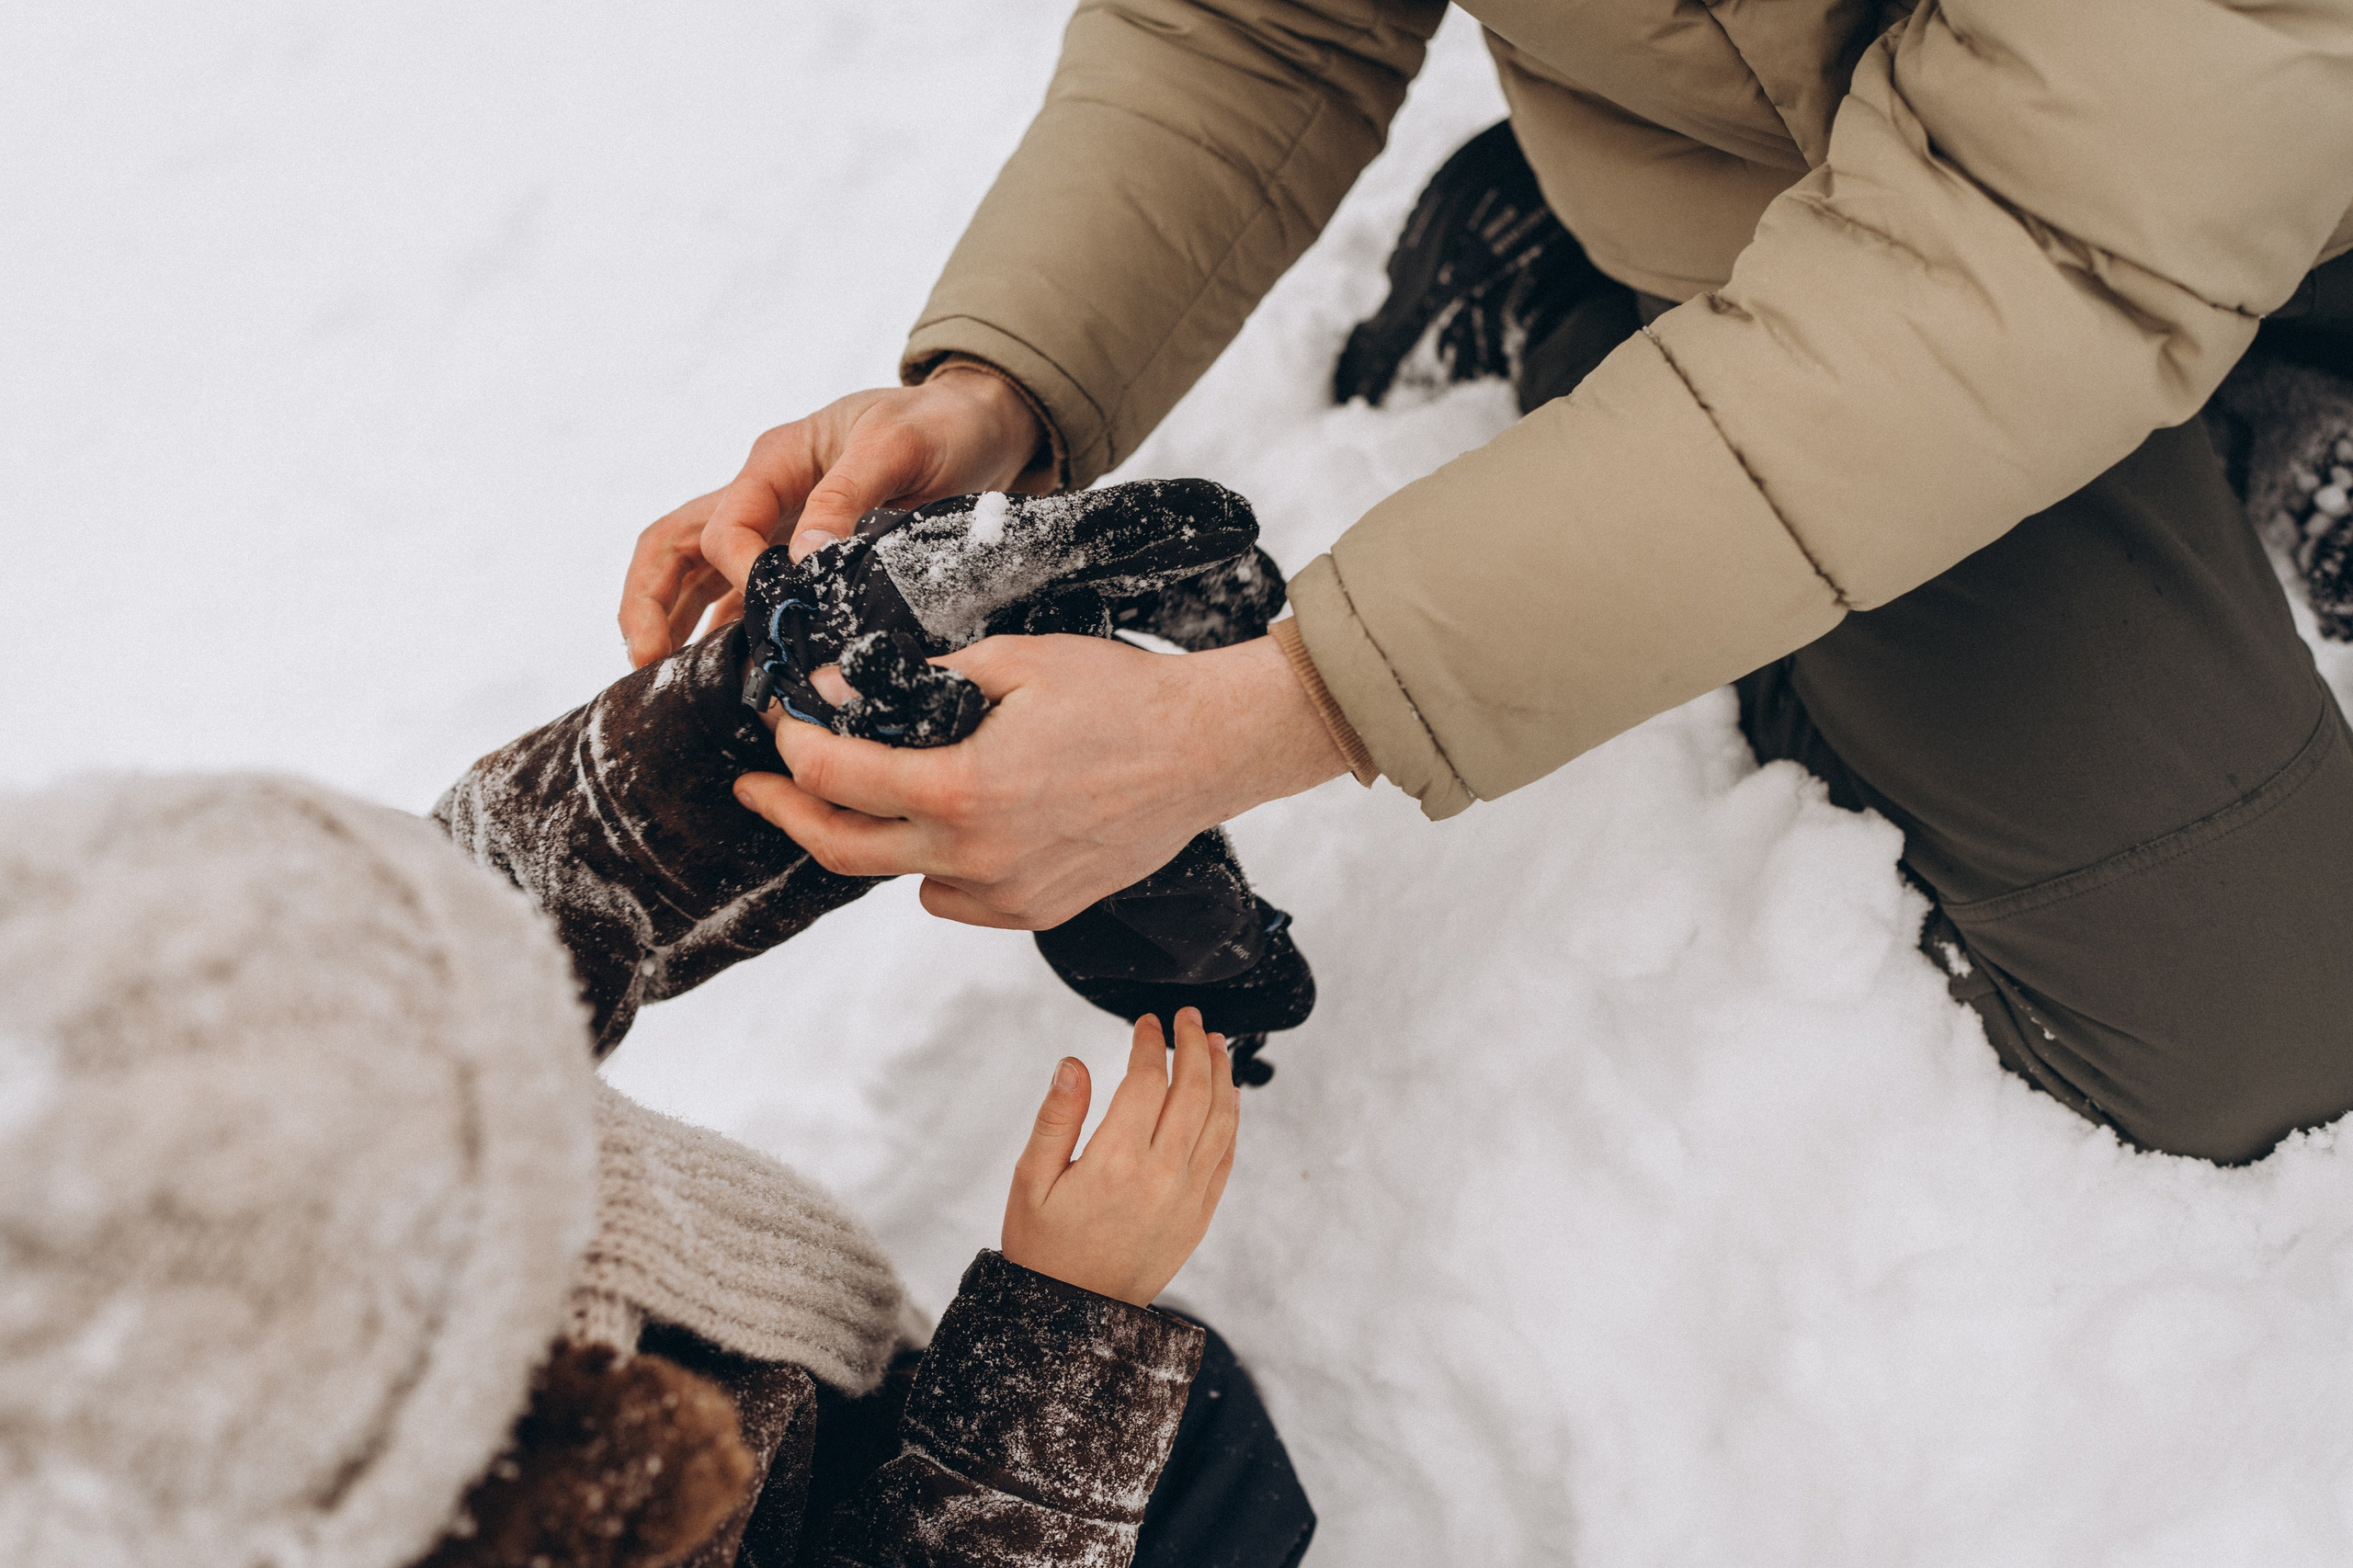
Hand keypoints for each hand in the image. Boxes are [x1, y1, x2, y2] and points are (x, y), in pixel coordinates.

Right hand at [617, 369, 1043, 667]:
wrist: (980, 426)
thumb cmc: (940, 424)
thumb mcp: (899, 446)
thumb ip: (848, 495)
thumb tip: (802, 556)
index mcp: (776, 461)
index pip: (721, 526)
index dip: (734, 574)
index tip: (770, 611)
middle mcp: (764, 494)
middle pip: (674, 547)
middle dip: (650, 604)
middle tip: (646, 665)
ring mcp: (778, 527)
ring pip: (700, 577)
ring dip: (678, 626)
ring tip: (670, 686)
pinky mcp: (802, 558)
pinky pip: (747, 598)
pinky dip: (729, 635)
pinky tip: (732, 679)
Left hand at [731, 632, 1348, 928]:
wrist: (1209, 749)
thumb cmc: (1121, 694)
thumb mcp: (1012, 660)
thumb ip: (922, 681)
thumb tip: (849, 688)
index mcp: (962, 789)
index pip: (838, 776)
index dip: (796, 745)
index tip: (783, 724)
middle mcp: (977, 856)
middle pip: (843, 849)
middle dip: (789, 812)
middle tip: (761, 786)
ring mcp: (1008, 893)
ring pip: (902, 878)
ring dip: (875, 837)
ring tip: (872, 791)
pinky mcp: (1038, 911)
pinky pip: (956, 898)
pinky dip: (938, 864)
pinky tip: (951, 822)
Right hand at [1002, 1010, 1239, 1306]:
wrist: (1073, 1314)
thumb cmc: (1045, 1247)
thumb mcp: (1030, 1181)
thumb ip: (1056, 1117)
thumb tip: (1073, 1063)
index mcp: (1115, 1161)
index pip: (1147, 1081)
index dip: (1149, 1043)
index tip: (1146, 1023)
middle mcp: (1160, 1175)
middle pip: (1194, 1090)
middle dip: (1194, 1044)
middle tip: (1188, 1018)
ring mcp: (1187, 1197)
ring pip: (1220, 1119)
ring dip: (1222, 1074)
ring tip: (1216, 1044)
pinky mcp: (1199, 1215)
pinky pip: (1226, 1157)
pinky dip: (1230, 1119)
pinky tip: (1226, 1097)